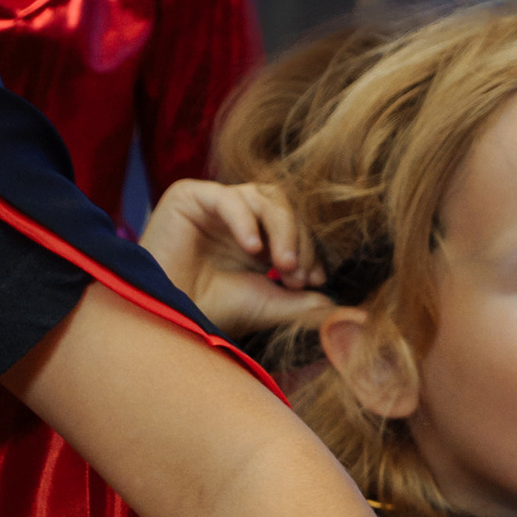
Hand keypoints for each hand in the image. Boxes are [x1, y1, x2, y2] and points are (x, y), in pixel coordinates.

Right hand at [140, 178, 322, 336]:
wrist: (164, 319)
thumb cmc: (210, 312)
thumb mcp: (269, 304)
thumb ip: (306, 300)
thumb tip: (353, 307)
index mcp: (258, 236)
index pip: (297, 225)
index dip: (311, 248)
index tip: (316, 280)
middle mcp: (239, 216)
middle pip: (285, 207)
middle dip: (300, 241)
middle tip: (297, 276)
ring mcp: (215, 204)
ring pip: (265, 197)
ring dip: (283, 231)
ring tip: (282, 267)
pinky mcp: (190, 197)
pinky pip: (229, 198)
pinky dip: (245, 221)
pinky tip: (251, 249)